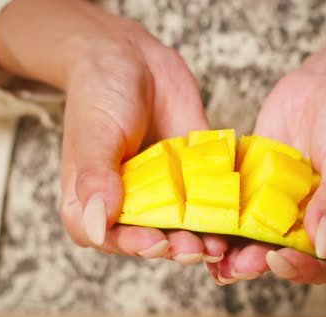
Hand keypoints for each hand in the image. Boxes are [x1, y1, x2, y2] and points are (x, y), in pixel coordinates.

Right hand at [0, 0, 227, 262]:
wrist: (134, 59)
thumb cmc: (100, 94)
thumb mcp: (94, 134)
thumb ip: (94, 178)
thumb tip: (97, 225)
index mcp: (92, 199)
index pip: (106, 237)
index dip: (131, 246)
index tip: (155, 243)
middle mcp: (128, 202)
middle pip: (147, 238)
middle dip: (172, 248)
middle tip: (193, 248)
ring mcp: (162, 192)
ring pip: (179, 226)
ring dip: (198, 238)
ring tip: (215, 244)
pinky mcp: (191, 177)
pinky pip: (204, 201)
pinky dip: (219, 214)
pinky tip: (234, 221)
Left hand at [208, 44, 325, 283]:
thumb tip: (323, 245)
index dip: (304, 269)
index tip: (279, 259)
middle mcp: (317, 227)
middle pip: (290, 257)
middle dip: (259, 263)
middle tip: (235, 266)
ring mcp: (286, 211)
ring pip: (260, 239)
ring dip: (235, 250)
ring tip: (212, 252)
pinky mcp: (259, 191)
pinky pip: (241, 210)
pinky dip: (222, 219)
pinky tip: (201, 223)